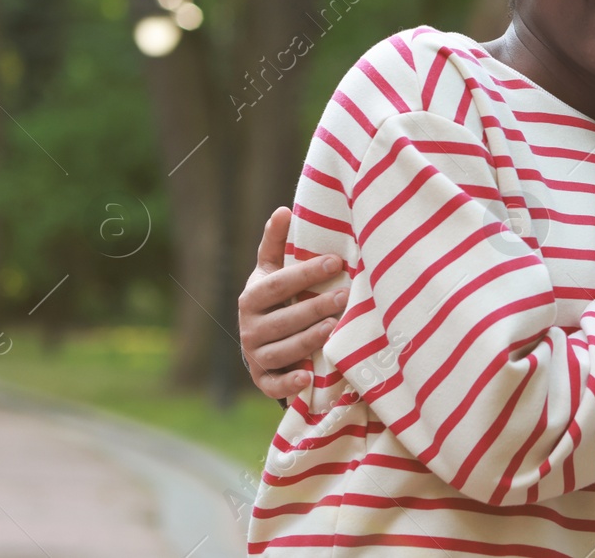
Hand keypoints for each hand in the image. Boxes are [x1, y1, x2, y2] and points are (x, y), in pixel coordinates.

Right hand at [238, 207, 349, 399]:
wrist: (263, 340)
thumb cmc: (276, 297)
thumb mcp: (272, 270)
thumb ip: (276, 243)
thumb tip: (283, 210)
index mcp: (252, 297)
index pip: (277, 284)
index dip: (305, 274)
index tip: (335, 262)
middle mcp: (249, 328)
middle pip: (282, 319)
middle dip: (314, 307)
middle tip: (345, 297)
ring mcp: (255, 355)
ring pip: (281, 350)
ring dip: (308, 340)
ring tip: (334, 328)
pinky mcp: (264, 379)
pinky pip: (273, 385)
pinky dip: (289, 384)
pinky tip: (308, 376)